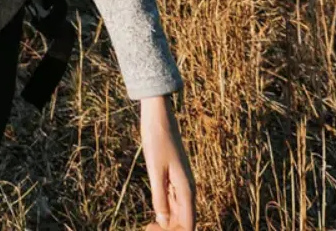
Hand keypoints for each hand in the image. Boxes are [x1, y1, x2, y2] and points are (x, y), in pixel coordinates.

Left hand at [140, 94, 195, 230]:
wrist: (159, 116)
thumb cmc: (157, 140)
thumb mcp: (155, 170)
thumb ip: (160, 196)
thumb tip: (163, 222)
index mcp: (187, 190)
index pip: (188, 225)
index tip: (151, 227)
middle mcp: (188, 189)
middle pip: (184, 221)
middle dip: (169, 229)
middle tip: (147, 227)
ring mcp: (181, 183)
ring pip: (179, 213)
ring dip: (167, 222)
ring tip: (149, 225)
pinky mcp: (174, 177)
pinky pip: (174, 201)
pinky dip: (166, 210)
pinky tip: (155, 212)